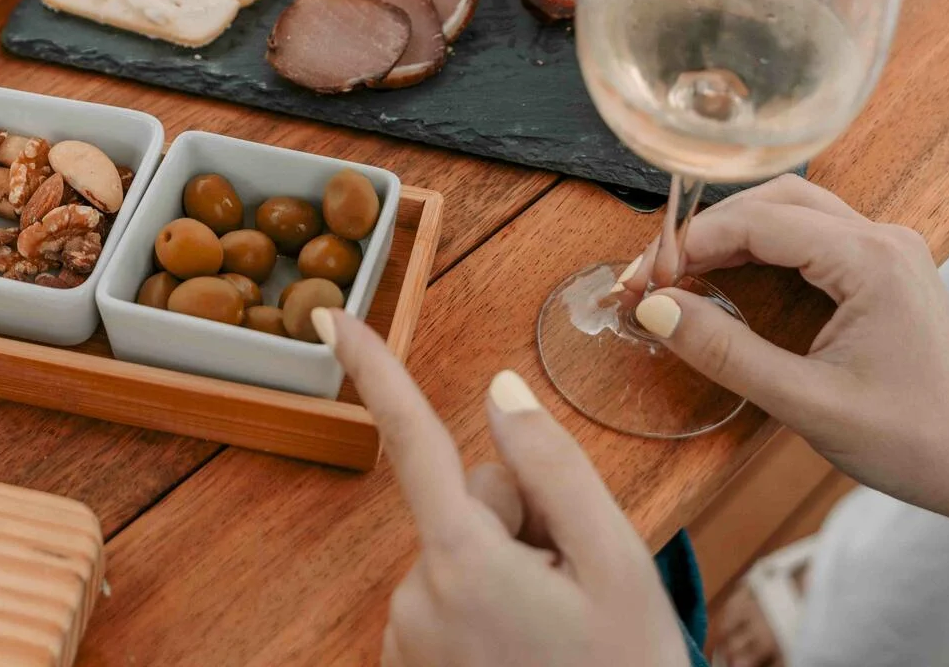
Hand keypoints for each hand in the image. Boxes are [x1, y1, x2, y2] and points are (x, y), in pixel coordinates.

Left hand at [319, 308, 690, 666]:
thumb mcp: (617, 566)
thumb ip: (555, 468)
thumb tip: (501, 393)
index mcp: (464, 560)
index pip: (414, 440)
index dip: (374, 368)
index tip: (330, 315)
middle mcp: (416, 597)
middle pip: (471, 503)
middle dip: (527, 522)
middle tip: (580, 586)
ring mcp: (407, 640)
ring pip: (465, 554)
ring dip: (515, 574)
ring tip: (562, 632)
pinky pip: (451, 600)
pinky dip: (494, 610)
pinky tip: (534, 652)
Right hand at [633, 176, 948, 520]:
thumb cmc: (914, 442)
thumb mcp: (806, 403)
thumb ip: (726, 352)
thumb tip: (657, 311)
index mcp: (871, 260)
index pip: (759, 222)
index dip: (692, 243)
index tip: (645, 279)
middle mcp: (884, 239)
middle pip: (775, 199)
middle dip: (709, 230)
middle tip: (658, 274)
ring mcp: (890, 251)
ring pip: (794, 210)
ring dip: (736, 234)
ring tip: (685, 274)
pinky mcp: (888, 270)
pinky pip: (814, 237)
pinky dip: (765, 249)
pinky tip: (733, 281)